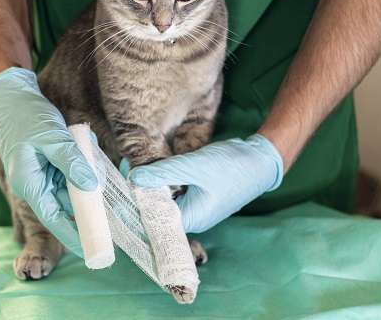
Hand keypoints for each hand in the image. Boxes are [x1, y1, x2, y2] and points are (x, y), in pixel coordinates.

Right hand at [0, 67, 96, 256]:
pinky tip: (86, 151)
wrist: (12, 96)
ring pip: (70, 186)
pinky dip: (80, 165)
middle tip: (113, 207)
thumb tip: (92, 188)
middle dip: (88, 201)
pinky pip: (69, 171)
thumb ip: (73, 164)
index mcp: (29, 184)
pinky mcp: (48, 164)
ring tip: (94, 160)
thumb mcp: (53, 139)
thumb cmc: (27, 116)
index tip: (92, 249)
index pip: (54, 218)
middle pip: (66, 202)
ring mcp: (41, 174)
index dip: (73, 235)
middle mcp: (34, 183)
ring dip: (85, 178)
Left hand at [128, 135, 283, 232]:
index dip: (136, 206)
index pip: (155, 219)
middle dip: (143, 195)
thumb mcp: (193, 166)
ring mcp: (198, 208)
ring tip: (135, 171)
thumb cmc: (231, 166)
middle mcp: (193, 218)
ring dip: (155, 188)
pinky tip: (156, 171)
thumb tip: (135, 178)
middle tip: (125, 174)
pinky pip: (178, 194)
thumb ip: (163, 172)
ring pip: (168, 201)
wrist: (261, 160)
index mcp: (191, 218)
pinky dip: (167, 185)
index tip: (120, 191)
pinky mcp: (202, 197)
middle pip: (160, 211)